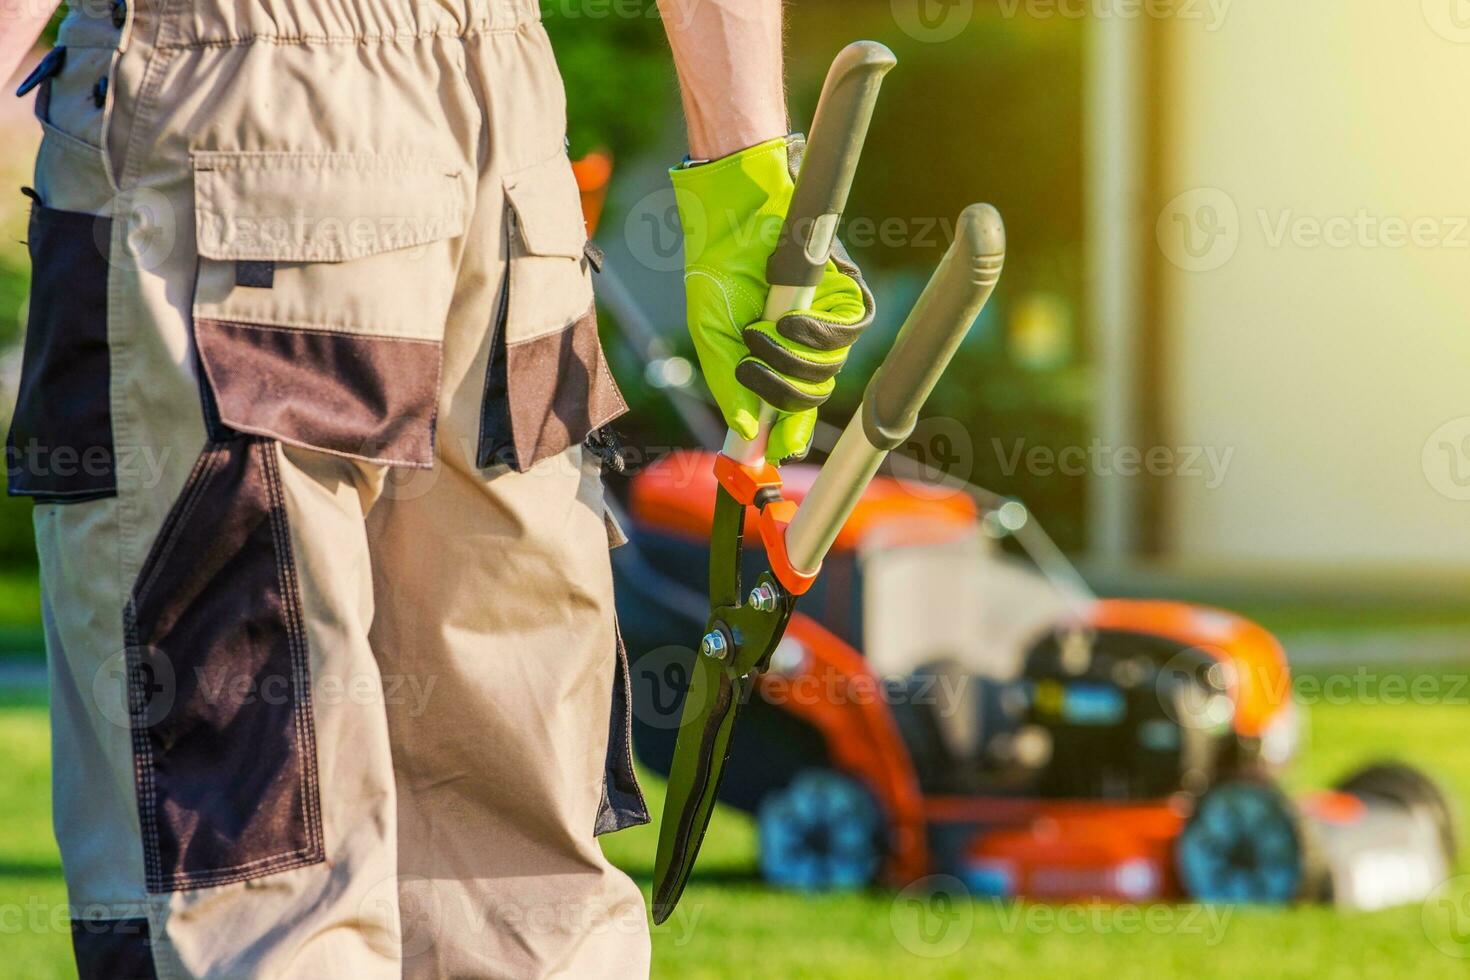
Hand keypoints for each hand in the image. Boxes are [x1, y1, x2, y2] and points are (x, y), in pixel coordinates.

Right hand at [671, 137, 874, 462]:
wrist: (731, 218)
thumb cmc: (718, 271)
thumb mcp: (713, 337)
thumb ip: (728, 383)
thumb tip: (745, 430)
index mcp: (776, 357)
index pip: (794, 405)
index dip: (792, 433)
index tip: (780, 450)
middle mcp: (806, 344)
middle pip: (815, 393)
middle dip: (783, 393)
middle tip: (751, 370)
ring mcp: (827, 319)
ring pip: (831, 368)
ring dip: (792, 360)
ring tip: (759, 334)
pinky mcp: (845, 291)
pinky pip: (848, 331)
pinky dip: (817, 335)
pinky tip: (788, 323)